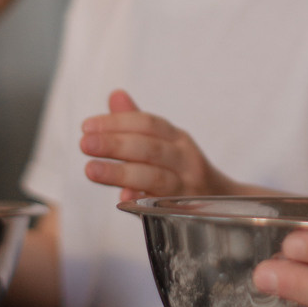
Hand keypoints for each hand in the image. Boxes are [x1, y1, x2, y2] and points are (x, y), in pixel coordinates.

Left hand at [80, 89, 234, 201]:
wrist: (223, 204)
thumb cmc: (182, 171)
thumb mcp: (165, 144)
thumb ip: (137, 123)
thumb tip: (115, 94)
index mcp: (177, 139)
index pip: (147, 124)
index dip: (117, 123)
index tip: (87, 126)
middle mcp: (184, 159)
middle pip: (150, 147)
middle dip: (115, 144)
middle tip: (84, 144)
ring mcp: (186, 187)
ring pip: (154, 176)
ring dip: (121, 173)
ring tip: (91, 170)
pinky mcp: (184, 212)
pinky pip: (163, 206)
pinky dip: (143, 201)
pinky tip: (123, 200)